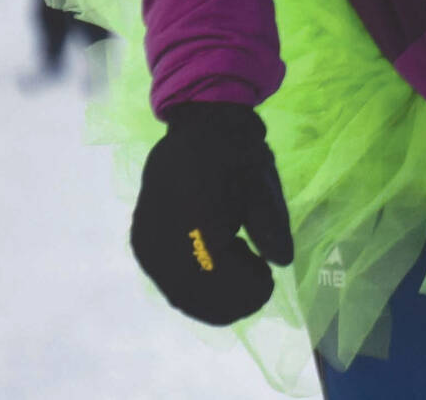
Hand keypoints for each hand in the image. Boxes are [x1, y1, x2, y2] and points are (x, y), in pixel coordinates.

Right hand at [131, 102, 293, 324]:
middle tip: (259, 276)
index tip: (268, 279)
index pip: (218, 284)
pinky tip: (220, 256)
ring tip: (240, 257)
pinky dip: (197, 283)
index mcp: (192, 226)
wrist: (197, 127)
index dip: (246, 292)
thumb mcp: (262, 186)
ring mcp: (147, 246)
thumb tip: (283, 261)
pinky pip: (170, 281)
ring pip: (182, 295)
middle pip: (197, 297)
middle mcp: (161, 242)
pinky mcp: (142, 244)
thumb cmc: (235, 153)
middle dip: (232, 298)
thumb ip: (271, 226)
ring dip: (215, 293)